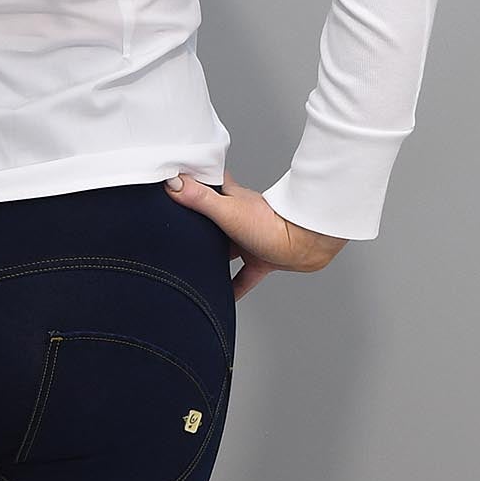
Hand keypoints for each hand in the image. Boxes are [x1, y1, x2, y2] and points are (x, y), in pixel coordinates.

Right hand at [164, 168, 347, 300]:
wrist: (307, 244)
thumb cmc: (273, 224)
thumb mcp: (228, 210)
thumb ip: (200, 198)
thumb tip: (172, 182)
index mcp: (231, 198)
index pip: (207, 184)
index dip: (191, 182)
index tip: (173, 184)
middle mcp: (239, 217)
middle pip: (211, 220)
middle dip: (195, 227)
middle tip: (175, 235)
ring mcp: (249, 239)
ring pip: (224, 249)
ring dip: (211, 257)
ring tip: (191, 268)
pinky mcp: (261, 260)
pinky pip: (242, 277)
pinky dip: (232, 287)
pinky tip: (222, 298)